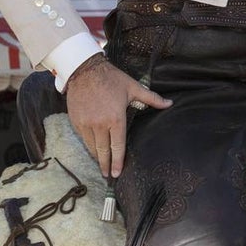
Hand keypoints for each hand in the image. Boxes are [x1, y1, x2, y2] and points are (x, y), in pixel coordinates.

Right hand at [64, 54, 171, 177]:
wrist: (85, 70)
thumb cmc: (112, 79)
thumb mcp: (134, 88)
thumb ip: (152, 98)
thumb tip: (169, 104)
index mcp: (115, 119)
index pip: (117, 145)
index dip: (118, 161)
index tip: (117, 172)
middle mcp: (99, 124)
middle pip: (103, 150)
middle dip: (106, 165)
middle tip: (108, 175)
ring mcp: (86, 124)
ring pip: (91, 146)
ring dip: (97, 156)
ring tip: (101, 164)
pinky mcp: (76, 121)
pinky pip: (83, 138)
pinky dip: (88, 144)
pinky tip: (92, 148)